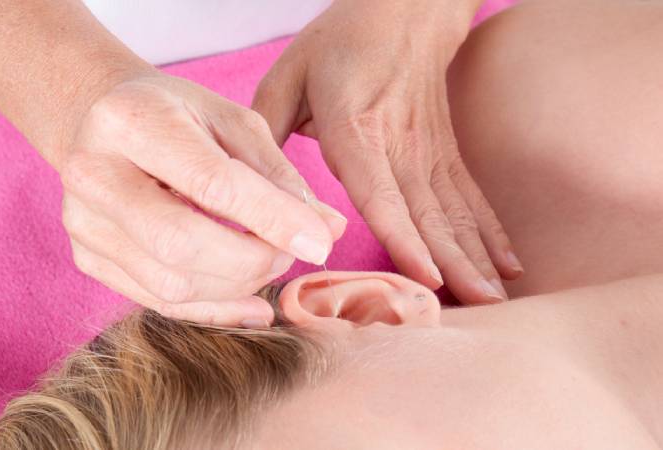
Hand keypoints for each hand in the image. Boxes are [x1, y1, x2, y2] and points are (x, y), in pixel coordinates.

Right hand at [59, 74, 345, 325]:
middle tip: (290, 253)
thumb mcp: (234, 124)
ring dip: (237, 287)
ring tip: (269, 263)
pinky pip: (158, 301)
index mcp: (131, 121)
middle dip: (253, 261)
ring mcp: (83, 221)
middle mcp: (93, 173)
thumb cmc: (180, 117)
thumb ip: (280, 176)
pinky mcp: (88, 256)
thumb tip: (329, 229)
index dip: (274, 219)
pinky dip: (214, 310)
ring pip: (171, 283)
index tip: (320, 242)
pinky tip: (251, 306)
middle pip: (182, 243)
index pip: (212, 184)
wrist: (107, 123)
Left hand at [253, 0, 522, 303]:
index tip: (424, 279)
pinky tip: (510, 263)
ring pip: (457, 211)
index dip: (403, 239)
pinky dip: (490, 232)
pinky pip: (471, 197)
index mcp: (356, 130)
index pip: (381, 194)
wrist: (405, 8)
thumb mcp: (289, 75)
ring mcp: (431, 150)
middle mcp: (401, 146)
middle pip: (429, 214)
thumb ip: (269, 132)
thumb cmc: (341, 43)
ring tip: (499, 299)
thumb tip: (256, 190)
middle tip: (478, 311)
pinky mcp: (446, 152)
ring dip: (478, 257)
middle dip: (454, 266)